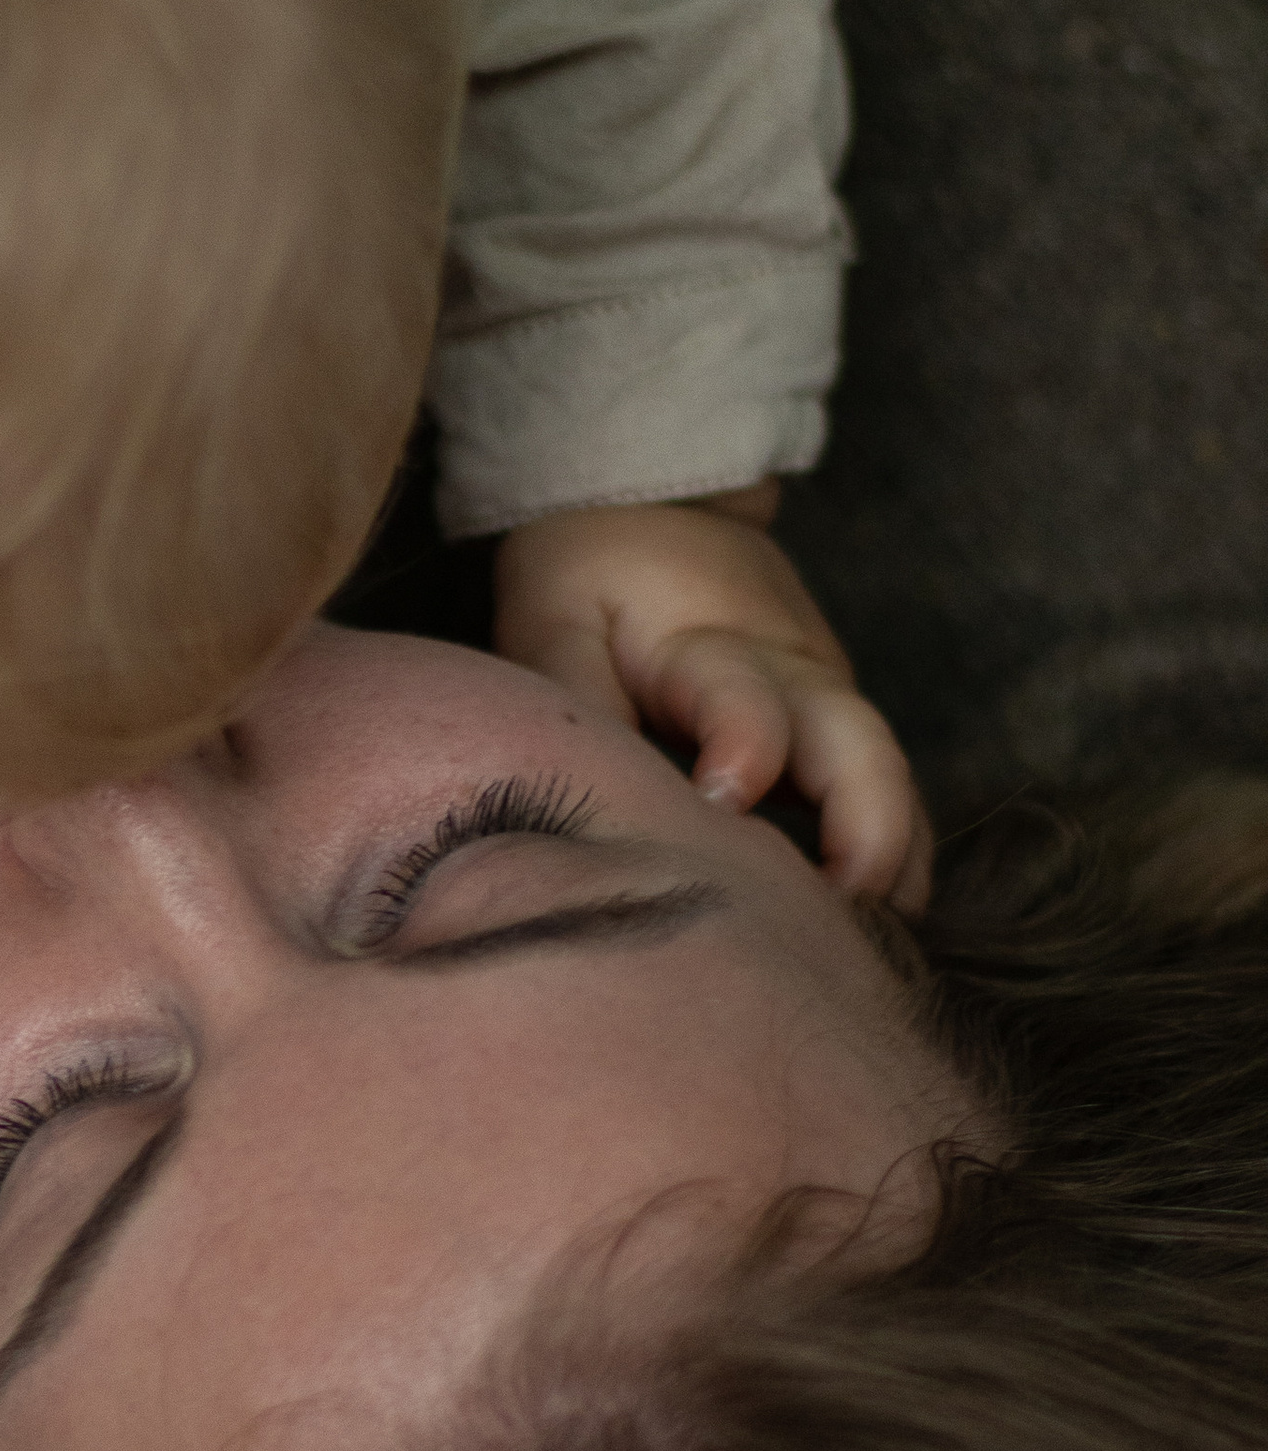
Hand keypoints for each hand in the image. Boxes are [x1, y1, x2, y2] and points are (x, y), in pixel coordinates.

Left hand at [494, 491, 931, 909]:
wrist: (650, 505)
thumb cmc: (589, 577)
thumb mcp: (555, 622)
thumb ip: (574, 703)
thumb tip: (582, 799)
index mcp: (708, 644)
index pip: (742, 697)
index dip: (744, 746)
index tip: (726, 804)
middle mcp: (792, 672)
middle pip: (859, 745)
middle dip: (868, 828)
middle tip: (848, 908)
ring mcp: (828, 695)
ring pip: (888, 776)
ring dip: (896, 857)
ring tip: (881, 945)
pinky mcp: (837, 719)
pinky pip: (882, 788)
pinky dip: (893, 852)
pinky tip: (879, 922)